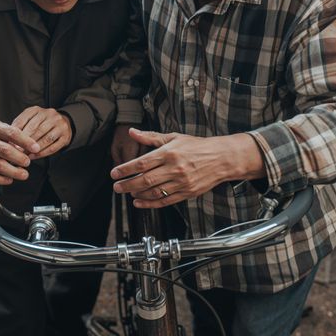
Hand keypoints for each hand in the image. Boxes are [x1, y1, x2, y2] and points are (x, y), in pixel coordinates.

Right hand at [0, 121, 40, 184]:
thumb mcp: (0, 129)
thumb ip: (14, 136)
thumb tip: (30, 148)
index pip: (12, 133)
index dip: (26, 142)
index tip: (36, 148)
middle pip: (6, 151)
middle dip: (20, 159)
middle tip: (28, 163)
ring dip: (14, 172)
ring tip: (24, 174)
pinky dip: (3, 180)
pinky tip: (10, 179)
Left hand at [11, 106, 72, 158]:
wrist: (62, 123)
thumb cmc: (40, 124)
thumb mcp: (29, 120)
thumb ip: (20, 127)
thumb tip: (8, 140)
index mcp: (37, 109)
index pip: (25, 119)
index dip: (17, 132)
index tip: (10, 142)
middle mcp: (50, 114)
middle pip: (36, 129)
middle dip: (26, 141)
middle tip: (17, 151)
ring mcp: (60, 124)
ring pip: (46, 138)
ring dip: (35, 148)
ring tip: (25, 156)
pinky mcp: (66, 136)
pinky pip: (54, 146)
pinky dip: (43, 153)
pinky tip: (34, 156)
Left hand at [109, 128, 262, 207]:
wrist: (221, 159)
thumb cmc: (197, 146)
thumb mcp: (173, 137)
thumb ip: (151, 137)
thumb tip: (132, 132)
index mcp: (170, 153)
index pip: (142, 162)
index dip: (126, 169)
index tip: (114, 173)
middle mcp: (175, 168)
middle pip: (145, 180)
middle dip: (127, 184)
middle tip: (116, 187)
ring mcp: (181, 182)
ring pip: (154, 192)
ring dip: (137, 194)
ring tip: (128, 193)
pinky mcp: (187, 193)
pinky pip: (165, 201)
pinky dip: (150, 203)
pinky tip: (139, 202)